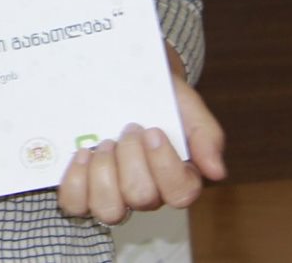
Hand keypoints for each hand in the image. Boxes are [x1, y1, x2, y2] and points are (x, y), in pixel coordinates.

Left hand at [57, 64, 226, 223]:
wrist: (125, 81)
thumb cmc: (160, 98)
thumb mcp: (188, 107)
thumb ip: (206, 135)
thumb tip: (216, 172)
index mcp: (177, 178)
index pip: (180, 194)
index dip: (164, 164)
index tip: (152, 130)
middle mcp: (147, 193)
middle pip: (141, 197)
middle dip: (131, 158)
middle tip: (128, 129)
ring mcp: (114, 194)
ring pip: (108, 209)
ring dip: (103, 172)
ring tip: (104, 144)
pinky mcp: (83, 190)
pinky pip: (75, 204)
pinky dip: (75, 181)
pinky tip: (82, 154)